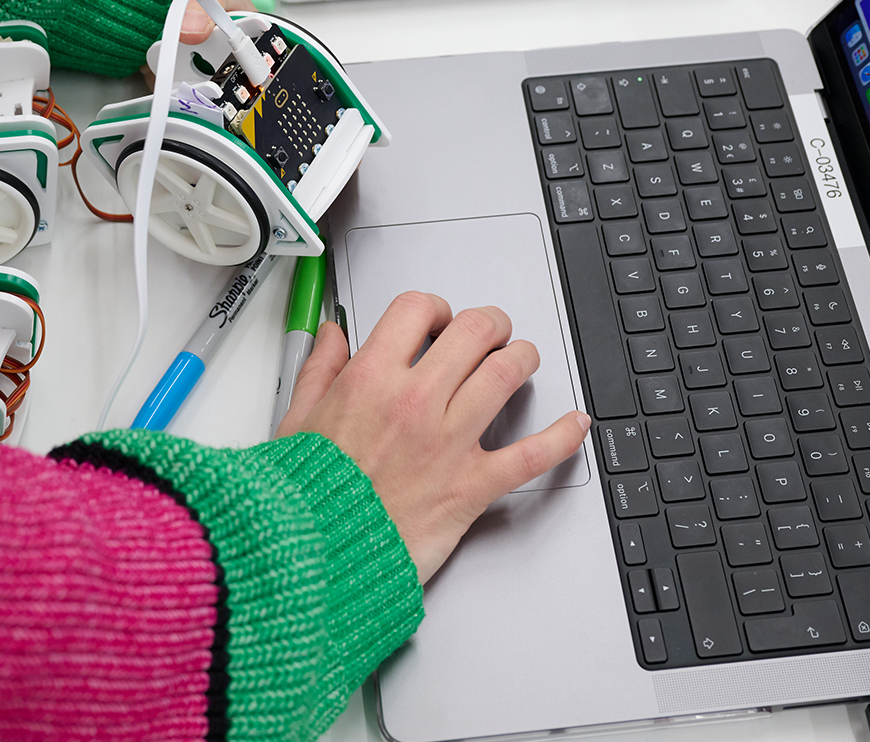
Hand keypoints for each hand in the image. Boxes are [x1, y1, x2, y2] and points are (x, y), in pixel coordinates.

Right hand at [275, 292, 590, 583]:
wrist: (314, 561)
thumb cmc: (304, 500)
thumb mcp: (295, 422)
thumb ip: (318, 372)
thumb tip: (331, 338)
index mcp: (369, 381)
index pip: (417, 310)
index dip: (434, 308)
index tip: (436, 322)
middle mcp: (414, 403)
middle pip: (475, 332)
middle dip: (490, 324)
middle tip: (492, 332)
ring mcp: (448, 443)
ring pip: (507, 374)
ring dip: (523, 358)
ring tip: (523, 360)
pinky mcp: (470, 486)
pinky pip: (530, 454)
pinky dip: (561, 436)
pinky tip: (575, 423)